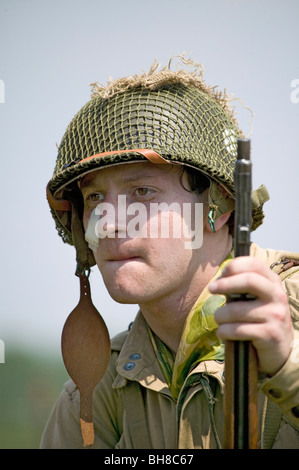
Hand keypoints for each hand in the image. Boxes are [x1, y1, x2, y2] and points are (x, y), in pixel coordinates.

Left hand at [210, 256, 293, 375]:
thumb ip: (242, 287)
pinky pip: (238, 330)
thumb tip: (218, 281)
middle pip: (249, 281)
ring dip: (220, 315)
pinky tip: (222, 333)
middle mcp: (277, 296)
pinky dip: (224, 332)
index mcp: (273, 283)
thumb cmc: (259, 319)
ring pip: (237, 310)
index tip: (221, 274)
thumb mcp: (256, 298)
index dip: (235, 266)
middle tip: (211, 289)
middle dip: (225, 284)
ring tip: (218, 320)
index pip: (254, 264)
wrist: (279, 350)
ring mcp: (276, 315)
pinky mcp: (270, 334)